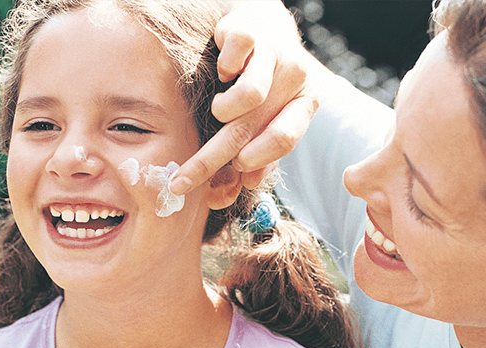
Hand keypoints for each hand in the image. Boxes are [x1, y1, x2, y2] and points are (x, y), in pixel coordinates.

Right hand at [170, 0, 318, 194]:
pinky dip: (223, 68)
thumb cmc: (268, 80)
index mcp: (305, 102)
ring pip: (248, 95)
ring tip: (220, 108)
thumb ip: (264, 150)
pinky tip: (224, 70)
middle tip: (181, 181)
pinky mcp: (250, 30)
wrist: (266, 25)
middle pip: (252, 127)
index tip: (233, 172)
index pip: (284, 140)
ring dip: (223, 110)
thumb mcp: (272, 113)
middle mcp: (295, 77)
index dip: (256, 160)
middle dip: (210, 160)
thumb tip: (247, 183)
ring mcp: (273, 52)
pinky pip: (234, 56)